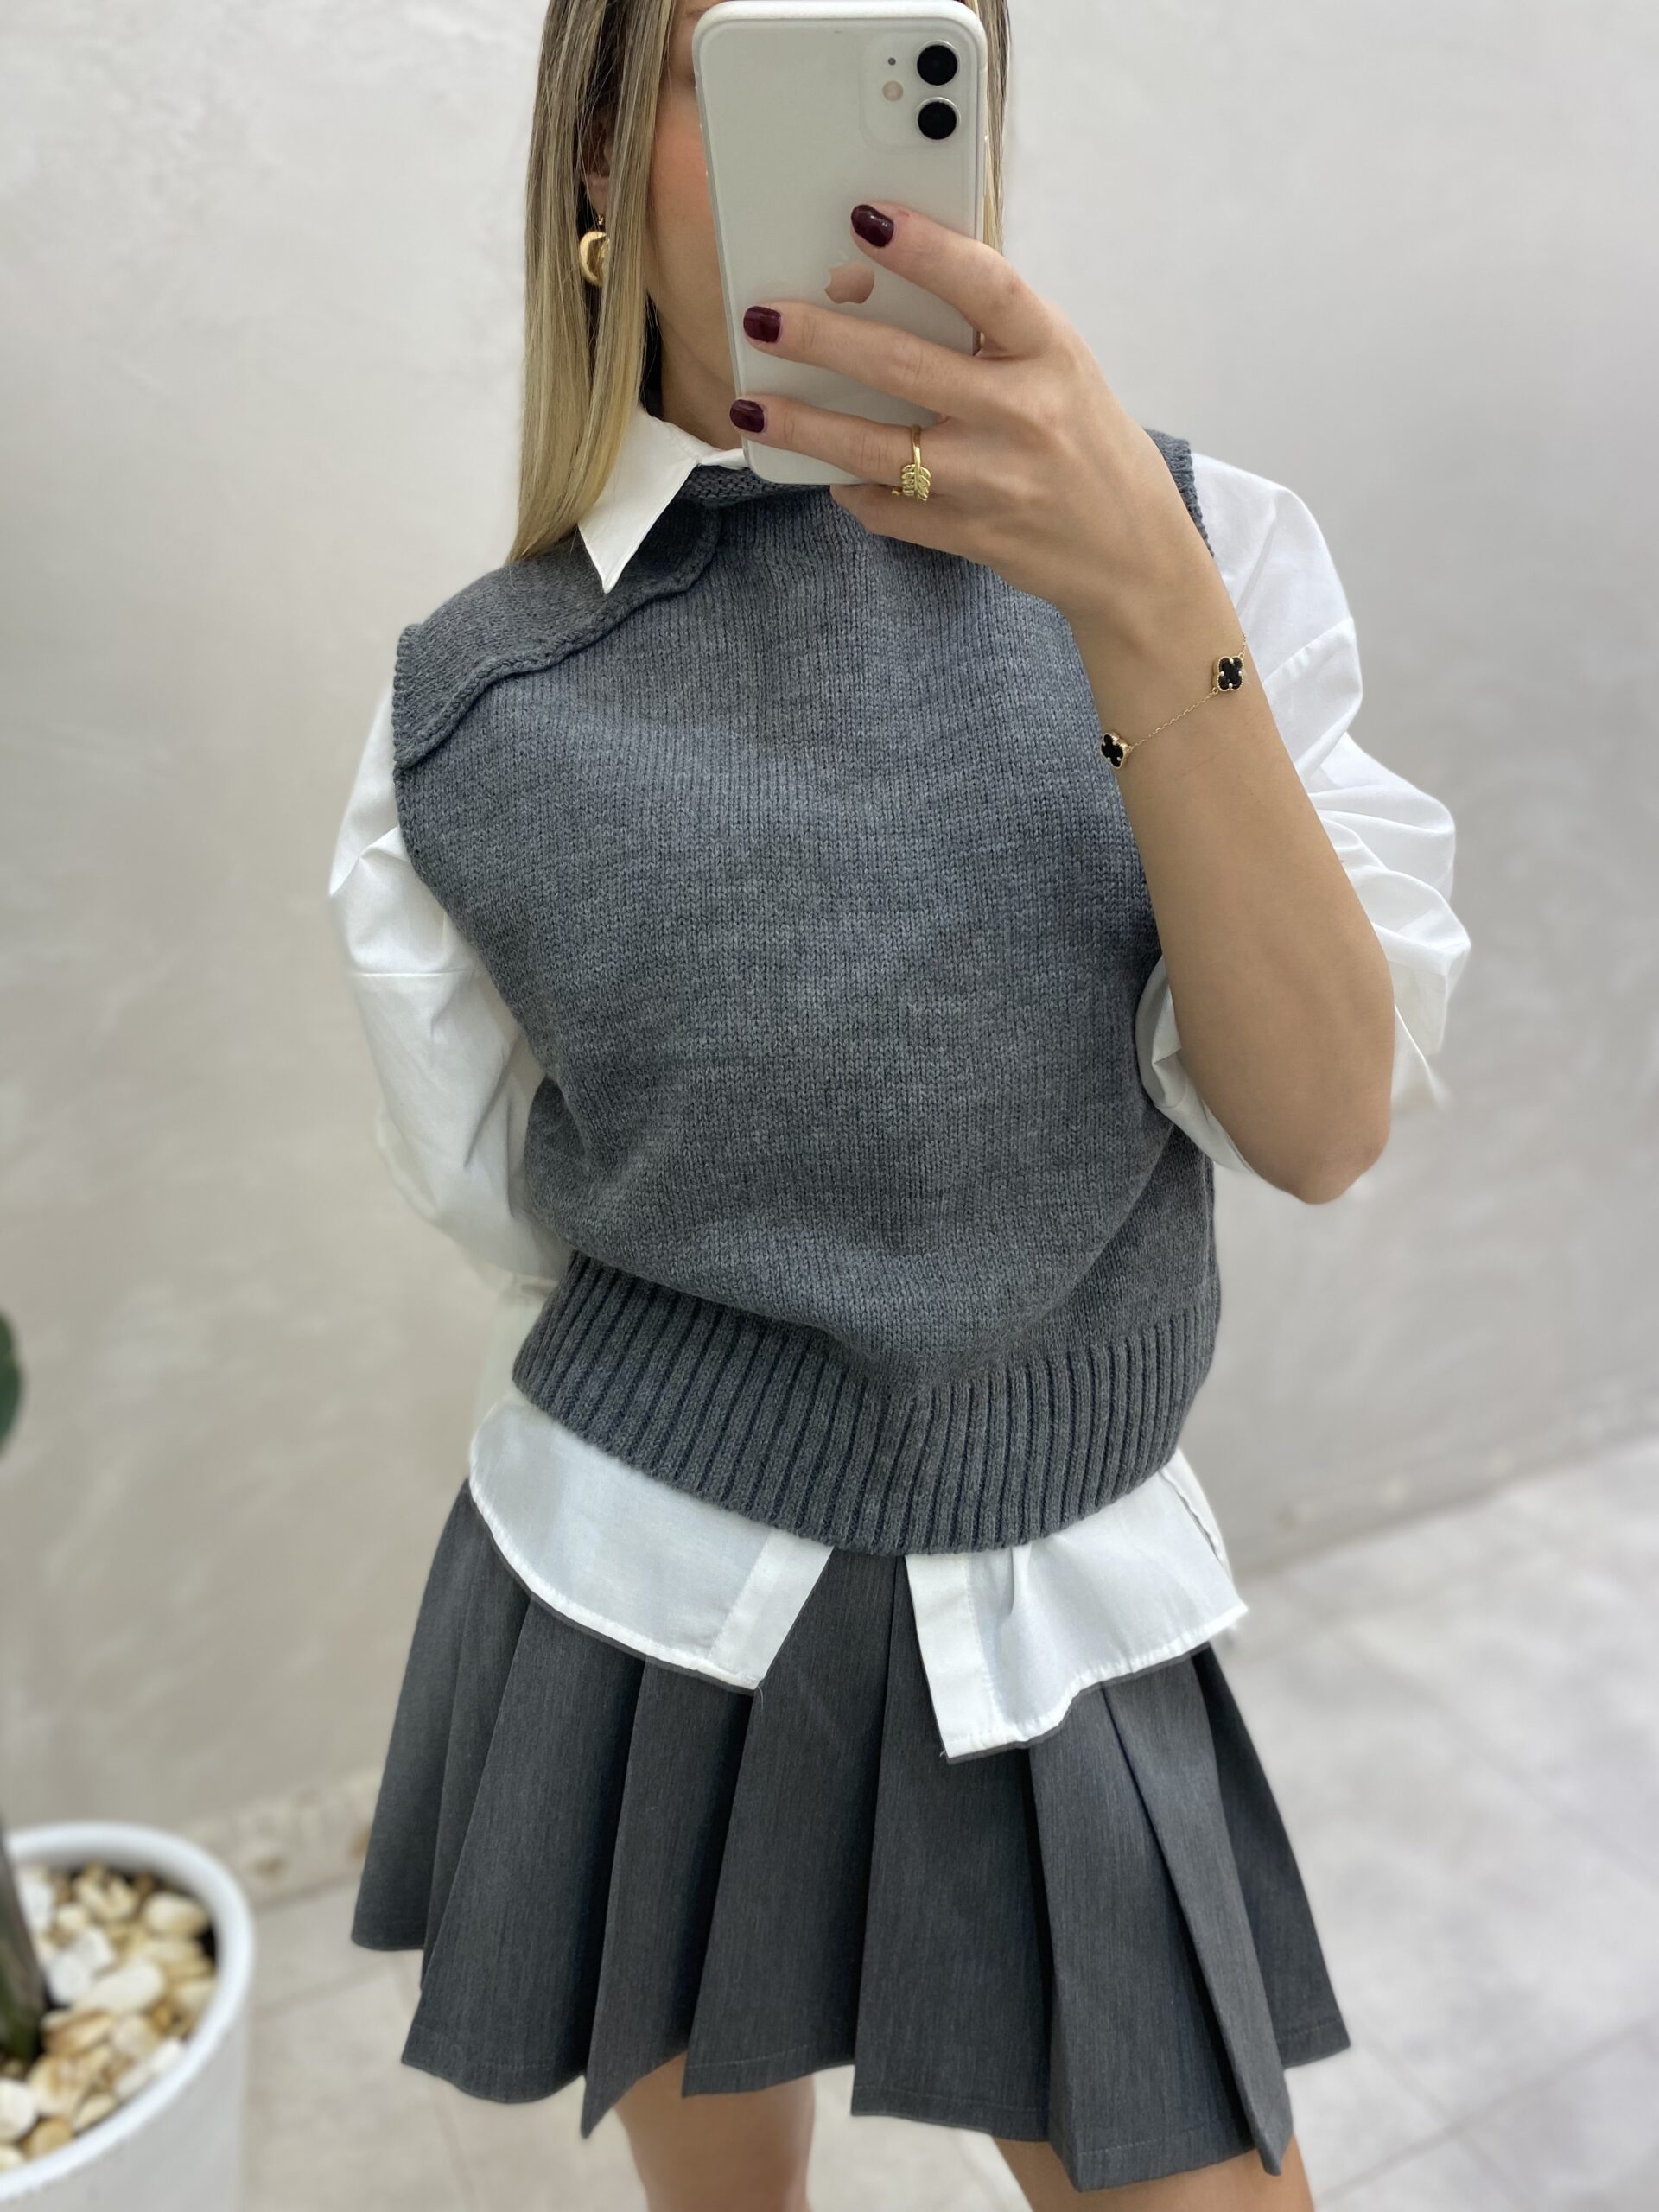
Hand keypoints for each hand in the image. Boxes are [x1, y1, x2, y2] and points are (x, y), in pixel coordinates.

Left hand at [729, 200, 1224, 643]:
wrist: (1129, 552)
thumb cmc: (1083, 440)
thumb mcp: (1057, 366)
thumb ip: (989, 331)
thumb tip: (879, 287)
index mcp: (1051, 354)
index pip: (985, 286)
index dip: (925, 248)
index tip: (864, 218)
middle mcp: (1023, 416)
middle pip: (905, 367)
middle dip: (823, 338)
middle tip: (764, 318)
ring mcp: (992, 482)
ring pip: (877, 450)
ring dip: (804, 427)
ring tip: (751, 407)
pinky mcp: (968, 535)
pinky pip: (887, 508)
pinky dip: (851, 488)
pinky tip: (827, 471)